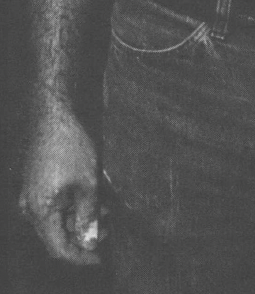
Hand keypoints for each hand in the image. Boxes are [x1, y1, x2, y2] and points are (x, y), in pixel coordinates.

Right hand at [19, 105, 102, 264]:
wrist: (52, 115)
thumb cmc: (69, 146)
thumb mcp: (87, 184)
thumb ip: (88, 217)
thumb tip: (90, 241)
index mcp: (40, 212)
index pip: (59, 249)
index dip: (81, 256)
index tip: (100, 257)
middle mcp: (30, 208)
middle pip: (56, 236)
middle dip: (83, 236)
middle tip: (107, 229)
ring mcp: (30, 195)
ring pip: (55, 220)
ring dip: (79, 219)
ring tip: (104, 210)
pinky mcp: (34, 182)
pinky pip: (51, 205)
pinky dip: (71, 207)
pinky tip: (90, 197)